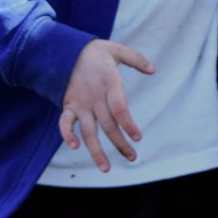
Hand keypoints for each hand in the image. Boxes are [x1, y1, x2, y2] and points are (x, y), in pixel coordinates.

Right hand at [58, 39, 154, 171]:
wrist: (64, 49)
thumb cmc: (95, 52)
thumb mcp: (117, 50)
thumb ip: (136, 59)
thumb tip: (153, 70)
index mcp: (109, 83)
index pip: (119, 109)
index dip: (128, 124)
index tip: (138, 138)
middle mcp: (95, 97)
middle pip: (108, 125)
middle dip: (120, 144)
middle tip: (132, 158)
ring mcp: (80, 103)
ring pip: (88, 131)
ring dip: (96, 151)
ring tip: (106, 169)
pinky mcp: (68, 105)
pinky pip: (65, 123)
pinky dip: (67, 135)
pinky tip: (75, 147)